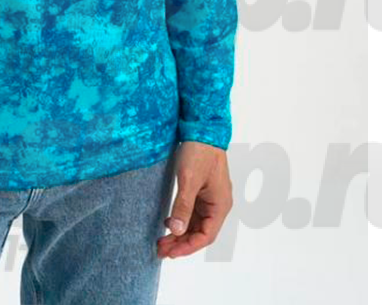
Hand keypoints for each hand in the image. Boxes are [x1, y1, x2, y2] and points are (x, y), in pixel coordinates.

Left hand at [157, 141, 232, 258]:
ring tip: (162, 240)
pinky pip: (193, 212)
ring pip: (195, 223)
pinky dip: (181, 220)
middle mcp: (218, 205)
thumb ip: (183, 206)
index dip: (188, 247)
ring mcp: (210, 198)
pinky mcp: (202, 191)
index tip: (171, 253)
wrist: (202, 128)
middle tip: (161, 250)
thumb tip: (176, 230)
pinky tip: (167, 222)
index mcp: (220, 205)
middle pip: (200, 232)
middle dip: (181, 242)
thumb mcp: (189, 180)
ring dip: (180, 233)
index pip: (205, 236)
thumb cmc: (200, 151)